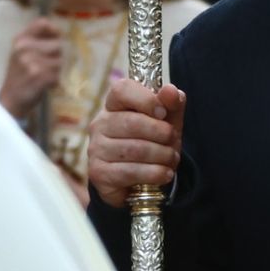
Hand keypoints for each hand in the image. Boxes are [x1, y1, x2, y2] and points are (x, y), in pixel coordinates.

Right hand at [0, 17, 62, 119]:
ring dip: (58, 70)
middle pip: (58, 45)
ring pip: (61, 60)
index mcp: (20, 39)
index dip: (55, 31)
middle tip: (48, 66)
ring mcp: (32, 62)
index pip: (43, 23)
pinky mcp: (40, 76)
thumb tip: (60, 31)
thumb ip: (38, 39)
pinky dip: (56, 81)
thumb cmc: (19, 73)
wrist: (11, 97)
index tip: (57, 39)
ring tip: (45, 75)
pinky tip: (46, 83)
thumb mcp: (22, 52)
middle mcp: (24, 48)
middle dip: (59, 56)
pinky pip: (59, 74)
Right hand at [88, 79, 185, 207]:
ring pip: (136, 149)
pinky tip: (164, 174)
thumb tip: (171, 90)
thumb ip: (171, 105)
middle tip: (173, 141)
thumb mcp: (168, 122)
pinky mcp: (98, 173)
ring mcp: (96, 149)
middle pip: (133, 122)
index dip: (146, 99)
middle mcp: (99, 125)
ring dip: (163, 155)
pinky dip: (156, 173)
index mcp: (114, 106)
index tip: (163, 113)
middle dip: (163, 133)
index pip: (122, 90)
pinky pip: (132, 172)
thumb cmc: (154, 143)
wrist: (142, 180)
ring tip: (171, 159)